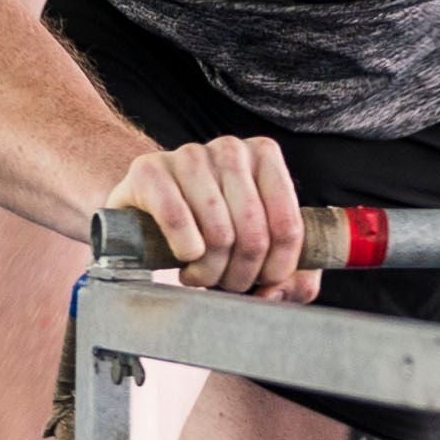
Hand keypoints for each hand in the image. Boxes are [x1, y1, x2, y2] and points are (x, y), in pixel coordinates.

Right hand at [98, 134, 311, 299]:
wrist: (146, 213)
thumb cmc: (211, 232)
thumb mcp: (260, 252)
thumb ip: (293, 278)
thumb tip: (277, 291)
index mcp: (265, 157)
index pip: (288, 227)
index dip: (277, 269)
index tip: (261, 283)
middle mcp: (231, 148)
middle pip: (253, 233)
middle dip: (241, 274)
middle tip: (226, 284)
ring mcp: (189, 155)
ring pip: (218, 233)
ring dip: (210, 271)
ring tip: (200, 274)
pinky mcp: (150, 170)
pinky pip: (176, 219)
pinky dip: (184, 249)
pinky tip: (182, 258)